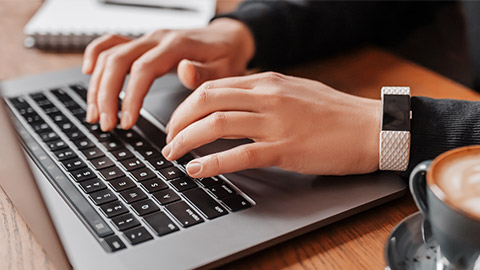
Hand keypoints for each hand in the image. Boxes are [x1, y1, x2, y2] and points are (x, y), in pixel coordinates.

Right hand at [82, 18, 254, 130]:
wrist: (228, 39)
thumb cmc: (227, 56)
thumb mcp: (225, 69)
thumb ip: (204, 73)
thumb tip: (184, 72)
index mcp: (176, 46)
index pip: (142, 69)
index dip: (131, 96)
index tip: (126, 122)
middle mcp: (156, 39)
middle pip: (117, 61)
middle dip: (106, 95)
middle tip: (106, 124)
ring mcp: (146, 39)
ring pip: (109, 55)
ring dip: (97, 85)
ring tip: (95, 114)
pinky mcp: (142, 44)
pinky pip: (111, 44)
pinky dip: (95, 56)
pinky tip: (87, 73)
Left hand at [163, 72, 381, 177]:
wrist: (370, 127)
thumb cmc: (333, 112)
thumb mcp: (292, 91)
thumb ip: (261, 94)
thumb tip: (232, 105)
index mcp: (267, 81)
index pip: (213, 86)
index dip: (186, 105)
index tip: (177, 121)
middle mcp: (267, 96)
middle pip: (206, 100)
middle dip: (178, 121)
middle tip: (168, 140)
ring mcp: (275, 121)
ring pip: (216, 124)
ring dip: (187, 140)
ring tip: (173, 154)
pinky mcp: (284, 148)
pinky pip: (239, 154)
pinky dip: (212, 162)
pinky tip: (197, 169)